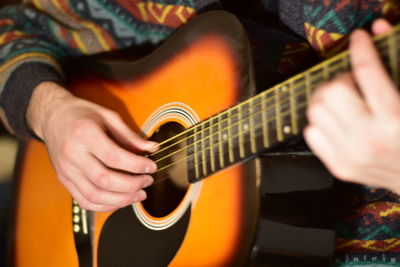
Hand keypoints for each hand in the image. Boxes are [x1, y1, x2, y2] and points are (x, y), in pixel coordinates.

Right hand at [27, 82, 157, 210]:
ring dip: (121, 200)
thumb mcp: (108, 116)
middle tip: (147, 181)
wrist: (52, 117)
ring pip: (95, 195)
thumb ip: (130, 135)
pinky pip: (84, 201)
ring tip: (139, 194)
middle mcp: (72, 154)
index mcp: (84, 134)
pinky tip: (121, 200)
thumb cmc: (82, 114)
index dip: (136, 165)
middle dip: (132, 185)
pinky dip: (105, 206)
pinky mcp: (64, 180)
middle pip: (104, 180)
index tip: (151, 167)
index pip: (114, 156)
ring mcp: (66, 170)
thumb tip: (152, 148)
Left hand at [304, 19, 399, 193]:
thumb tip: (378, 29)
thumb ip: (396, 65)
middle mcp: (371, 139)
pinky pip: (310, 132)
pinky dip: (319, 122)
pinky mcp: (337, 167)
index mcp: (397, 119)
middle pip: (332, 91)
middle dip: (340, 78)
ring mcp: (351, 155)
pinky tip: (335, 122)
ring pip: (315, 110)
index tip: (359, 38)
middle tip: (351, 82)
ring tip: (341, 101)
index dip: (361, 48)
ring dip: (325, 98)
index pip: (369, 72)